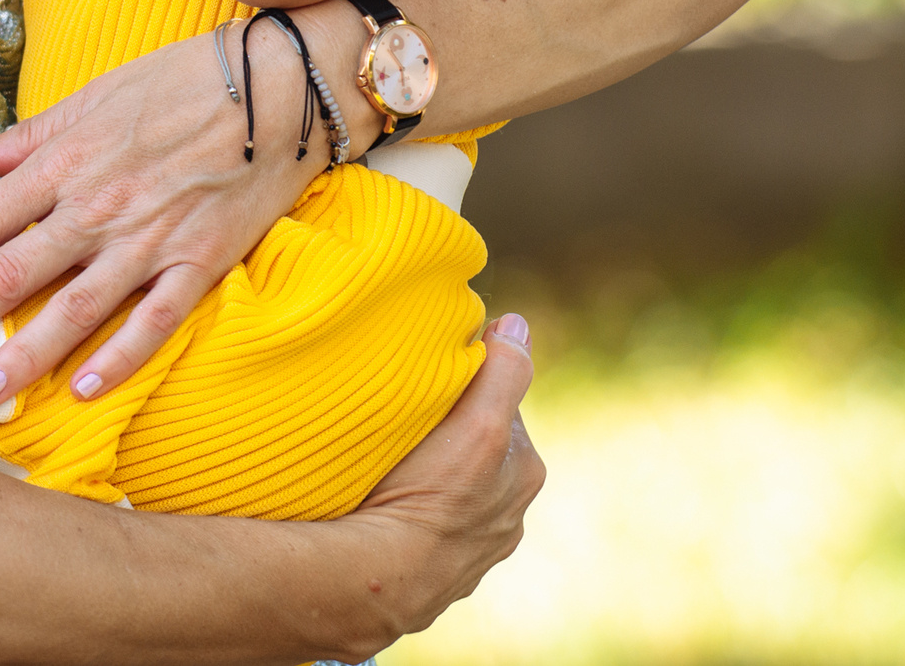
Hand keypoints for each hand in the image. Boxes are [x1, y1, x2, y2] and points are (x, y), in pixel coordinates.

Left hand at [0, 7, 376, 402]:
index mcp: (64, 165)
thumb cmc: (184, 82)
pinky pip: (155, 319)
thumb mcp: (95, 95)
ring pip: (71, 310)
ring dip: (19, 356)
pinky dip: (122, 357)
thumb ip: (28, 138)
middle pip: (3, 276)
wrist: (278, 84)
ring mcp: (148, 238)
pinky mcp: (200, 261)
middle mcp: (95, 207)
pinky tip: (86, 391)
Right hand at [336, 314, 544, 650]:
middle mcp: (507, 514)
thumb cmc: (431, 498)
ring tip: (386, 461)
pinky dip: (409, 509)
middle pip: (474, 445)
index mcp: (524, 472)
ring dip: (425, 471)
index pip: (497, 406)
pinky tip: (382, 502)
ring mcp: (471, 548)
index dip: (463, 386)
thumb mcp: (479, 425)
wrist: (380, 580)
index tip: (429, 381)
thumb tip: (518, 324)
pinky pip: (423, 523)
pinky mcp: (435, 570)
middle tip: (402, 418)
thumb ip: (504, 372)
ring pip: (448, 485)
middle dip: (446, 429)